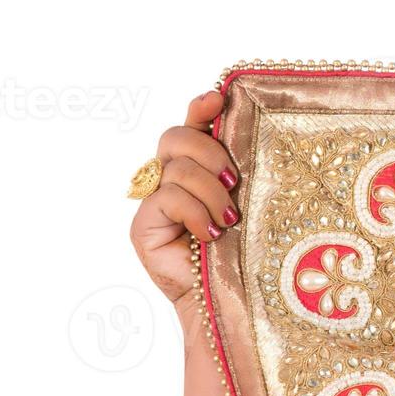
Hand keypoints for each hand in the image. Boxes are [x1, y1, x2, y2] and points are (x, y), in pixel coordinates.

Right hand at [128, 90, 240, 312]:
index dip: (201, 109)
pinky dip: (196, 214)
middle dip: (211, 152)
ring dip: (211, 192)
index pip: (192, 125)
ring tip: (230, 219)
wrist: (233, 298)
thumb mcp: (251, 197)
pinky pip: (168, 198)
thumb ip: (242, 165)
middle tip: (236, 181)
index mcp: (199, 167)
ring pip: (176, 168)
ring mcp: (154, 202)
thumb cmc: (249, 248)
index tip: (217, 97)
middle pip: (175, 137)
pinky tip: (211, 234)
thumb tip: (252, 127)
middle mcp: (170, 180)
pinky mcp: (142, 226)